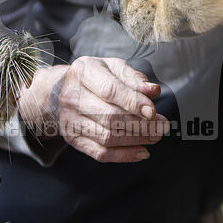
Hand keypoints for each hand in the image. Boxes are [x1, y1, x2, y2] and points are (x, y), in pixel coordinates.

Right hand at [19, 57, 168, 162]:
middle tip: (163, 126)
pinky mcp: (73, 139)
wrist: (60, 91)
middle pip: (110, 117)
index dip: (133, 102)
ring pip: (107, 137)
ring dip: (136, 140)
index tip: (152, 111)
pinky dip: (124, 155)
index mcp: (83, 72)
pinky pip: (100, 153)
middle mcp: (72, 97)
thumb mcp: (112, 67)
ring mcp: (70, 120)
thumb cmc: (94, 77)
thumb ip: (133, 78)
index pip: (109, 90)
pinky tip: (142, 152)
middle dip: (141, 124)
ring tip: (156, 136)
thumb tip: (153, 91)